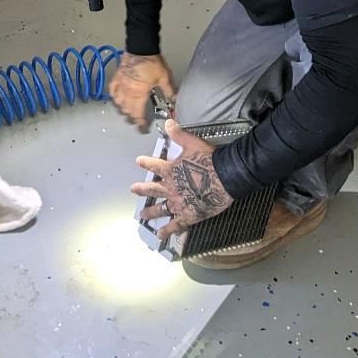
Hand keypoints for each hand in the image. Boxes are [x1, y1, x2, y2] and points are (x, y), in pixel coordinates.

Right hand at [110, 53, 175, 129]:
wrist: (140, 47)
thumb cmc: (151, 61)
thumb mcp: (164, 77)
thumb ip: (169, 90)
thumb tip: (174, 99)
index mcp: (139, 94)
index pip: (137, 113)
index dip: (140, 123)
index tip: (143, 127)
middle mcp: (128, 92)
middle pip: (127, 110)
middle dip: (132, 117)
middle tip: (138, 119)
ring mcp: (121, 85)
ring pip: (118, 103)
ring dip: (124, 109)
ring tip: (129, 110)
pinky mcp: (117, 77)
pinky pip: (112, 91)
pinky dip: (115, 97)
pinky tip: (117, 98)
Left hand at [131, 120, 232, 240]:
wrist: (224, 177)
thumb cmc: (209, 159)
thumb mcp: (192, 142)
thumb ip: (178, 134)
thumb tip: (167, 122)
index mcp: (171, 170)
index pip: (154, 165)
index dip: (146, 162)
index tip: (138, 161)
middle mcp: (171, 187)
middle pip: (153, 188)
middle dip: (142, 189)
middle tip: (133, 189)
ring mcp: (178, 202)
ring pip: (161, 208)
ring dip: (151, 212)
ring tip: (143, 216)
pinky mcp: (188, 215)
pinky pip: (175, 225)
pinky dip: (168, 231)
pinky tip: (160, 235)